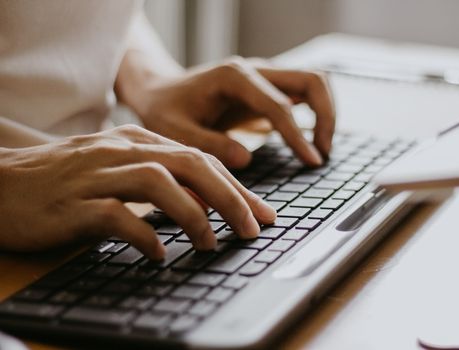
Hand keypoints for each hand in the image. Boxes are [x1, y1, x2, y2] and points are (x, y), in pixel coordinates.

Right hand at [0, 125, 275, 258]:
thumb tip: (206, 203)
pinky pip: (115, 216)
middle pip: (190, 164)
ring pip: (158, 183)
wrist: (1, 179)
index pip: (200, 158)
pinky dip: (144, 235)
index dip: (237, 186)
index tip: (262, 213)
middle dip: (230, 197)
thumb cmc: (66, 179)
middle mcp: (121, 150)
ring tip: (210, 243)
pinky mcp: (72, 203)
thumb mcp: (119, 169)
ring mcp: (96, 174)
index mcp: (137, 141)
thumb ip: (160, 179)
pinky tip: (158, 255)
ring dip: (193, 214)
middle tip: (253, 228)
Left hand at [132, 57, 334, 168]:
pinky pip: (302, 95)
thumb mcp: (176, 131)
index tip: (311, 161)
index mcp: (234, 77)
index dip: (298, 135)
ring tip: (319, 151)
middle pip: (312, 79)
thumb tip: (247, 159)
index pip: (279, 105)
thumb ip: (209, 144)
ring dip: (325, 114)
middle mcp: (255, 71)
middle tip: (321, 154)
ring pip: (313, 83)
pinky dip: (314, 115)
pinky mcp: (266, 89)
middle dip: (326, 116)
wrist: (160, 92)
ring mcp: (264, 77)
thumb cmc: (165, 111)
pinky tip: (307, 144)